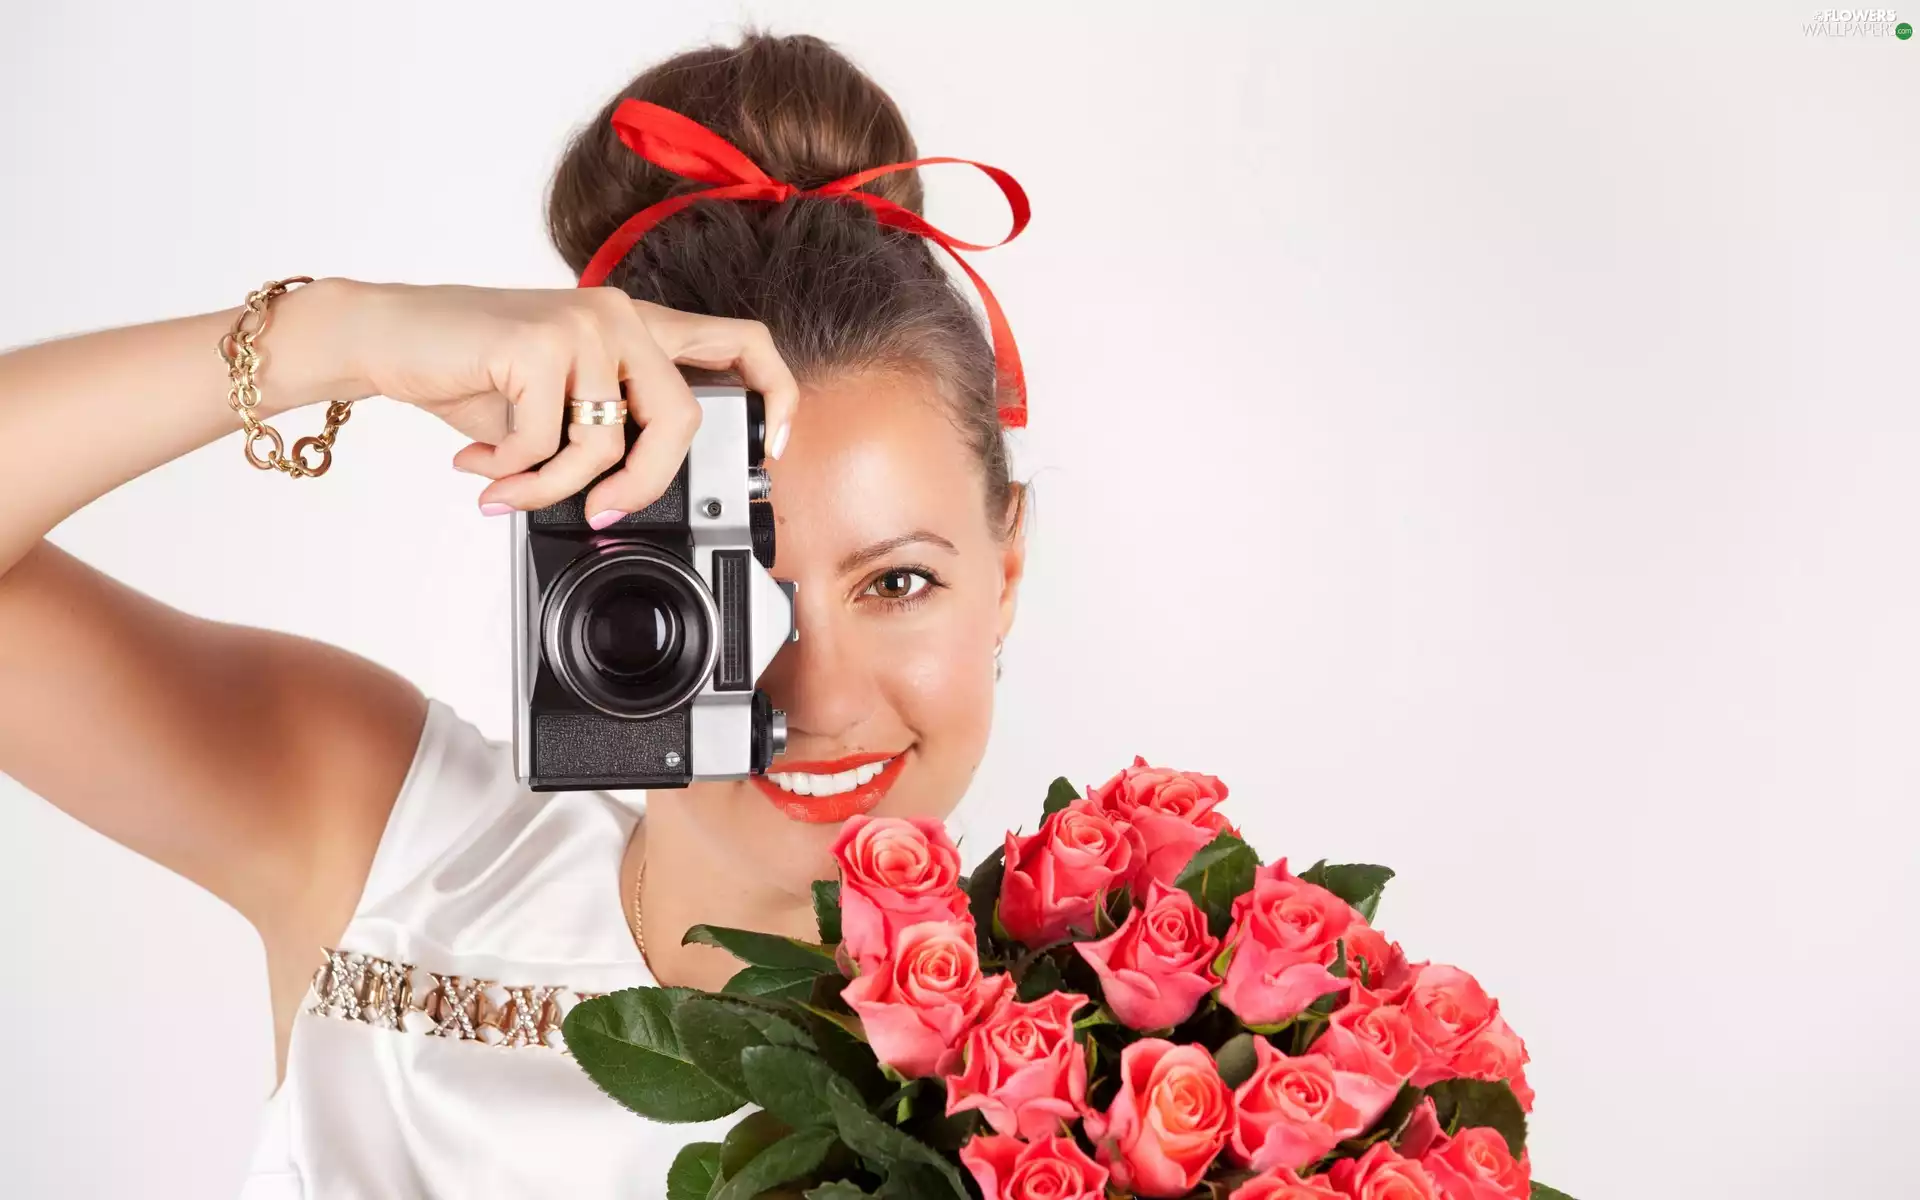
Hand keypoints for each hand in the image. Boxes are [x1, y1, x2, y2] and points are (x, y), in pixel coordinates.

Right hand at [339, 281, 798, 521]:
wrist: (385, 336)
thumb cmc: (470, 372)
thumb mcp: (556, 405)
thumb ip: (605, 435)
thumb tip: (632, 495)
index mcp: (637, 326)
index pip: (740, 342)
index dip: (774, 394)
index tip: (771, 445)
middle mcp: (619, 316)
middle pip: (680, 420)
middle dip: (643, 486)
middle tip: (601, 512)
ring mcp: (583, 323)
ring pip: (604, 444)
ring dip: (548, 487)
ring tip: (503, 485)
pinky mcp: (538, 340)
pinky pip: (545, 443)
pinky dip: (509, 471)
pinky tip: (478, 460)